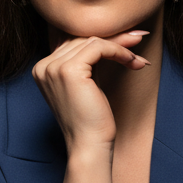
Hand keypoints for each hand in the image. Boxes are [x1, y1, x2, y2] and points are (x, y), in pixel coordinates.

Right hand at [32, 30, 150, 150]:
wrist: (89, 146)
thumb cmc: (91, 121)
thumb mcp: (87, 84)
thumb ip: (89, 61)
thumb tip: (116, 37)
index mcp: (44, 69)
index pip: (74, 42)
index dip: (103, 39)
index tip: (128, 40)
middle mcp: (44, 66)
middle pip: (83, 38)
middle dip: (114, 39)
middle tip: (139, 39)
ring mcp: (53, 67)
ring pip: (92, 41)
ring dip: (121, 47)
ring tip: (138, 59)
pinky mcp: (69, 70)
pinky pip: (99, 47)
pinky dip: (119, 51)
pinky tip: (132, 61)